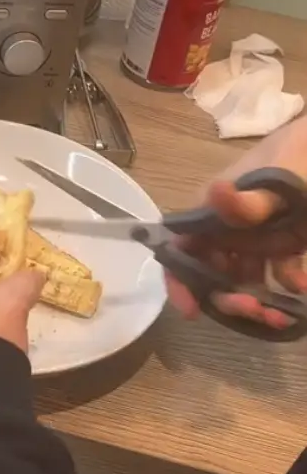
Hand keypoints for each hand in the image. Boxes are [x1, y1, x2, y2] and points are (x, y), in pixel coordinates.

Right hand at [167, 116, 306, 328]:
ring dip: (259, 301)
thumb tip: (213, 194)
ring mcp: (254, 239)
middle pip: (212, 274)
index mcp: (210, 212)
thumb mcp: (272, 181)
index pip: (181, 250)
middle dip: (228, 298)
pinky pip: (278, 275)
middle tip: (252, 309)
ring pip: (245, 280)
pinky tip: (302, 287)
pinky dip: (288, 286)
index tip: (191, 310)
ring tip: (281, 313)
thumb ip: (247, 201)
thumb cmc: (294, 159)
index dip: (180, 281)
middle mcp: (226, 229)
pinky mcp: (282, 244)